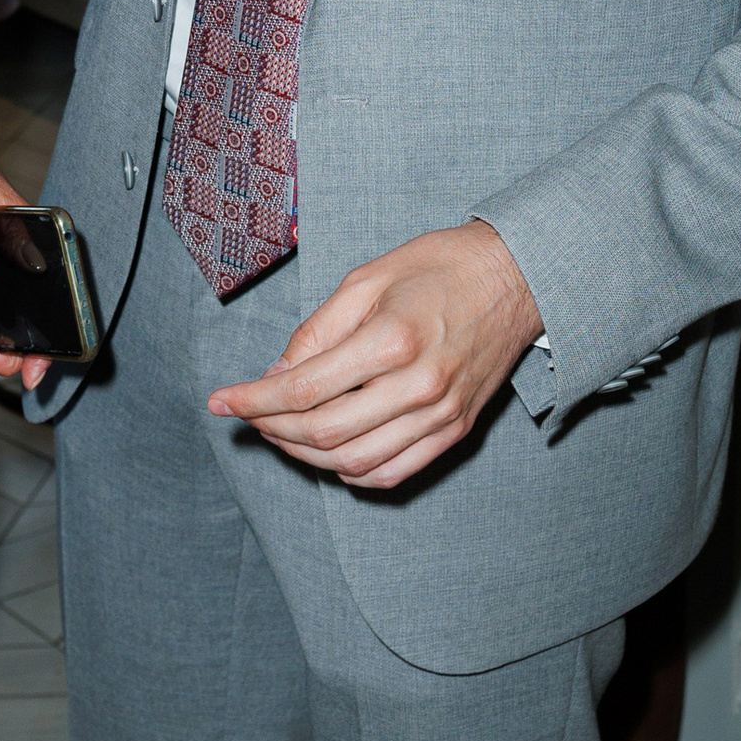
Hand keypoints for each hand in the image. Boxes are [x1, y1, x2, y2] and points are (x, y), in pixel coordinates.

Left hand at [206, 222, 543, 490]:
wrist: (518, 277)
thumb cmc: (439, 267)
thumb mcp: (367, 278)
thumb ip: (317, 330)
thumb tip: (276, 372)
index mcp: (391, 340)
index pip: (304, 389)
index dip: (254, 400)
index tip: (222, 401)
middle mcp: (418, 386)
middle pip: (324, 433)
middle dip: (272, 429)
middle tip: (248, 415)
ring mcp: (440, 415)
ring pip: (354, 463)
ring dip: (305, 456)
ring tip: (279, 432)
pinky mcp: (455, 431)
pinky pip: (393, 472)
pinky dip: (351, 473)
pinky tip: (328, 453)